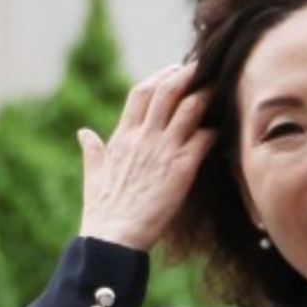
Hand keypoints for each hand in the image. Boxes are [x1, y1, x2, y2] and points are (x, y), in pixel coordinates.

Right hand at [77, 61, 214, 250]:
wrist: (112, 237)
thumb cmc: (103, 212)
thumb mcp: (93, 176)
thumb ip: (92, 150)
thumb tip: (83, 132)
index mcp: (122, 137)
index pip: (141, 93)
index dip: (160, 78)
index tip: (174, 71)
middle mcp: (143, 138)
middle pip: (166, 91)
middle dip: (187, 75)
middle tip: (203, 69)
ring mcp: (162, 151)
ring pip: (188, 108)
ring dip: (206, 95)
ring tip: (220, 88)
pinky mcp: (181, 169)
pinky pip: (203, 139)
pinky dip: (215, 129)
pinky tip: (224, 127)